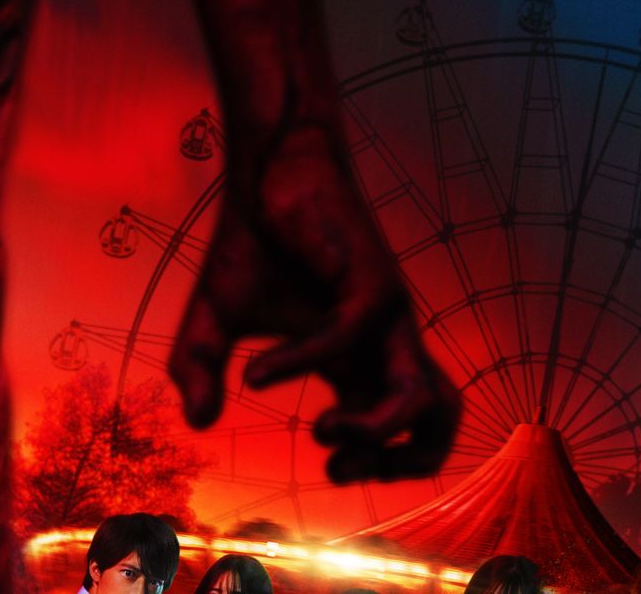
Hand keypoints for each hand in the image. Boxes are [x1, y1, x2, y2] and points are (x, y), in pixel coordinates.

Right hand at [169, 124, 459, 482]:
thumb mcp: (213, 321)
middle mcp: (385, 343)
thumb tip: (198, 422)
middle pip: (442, 417)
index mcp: (363, 359)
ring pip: (423, 395)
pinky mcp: (372, 279)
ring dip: (379, 430)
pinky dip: (303, 360)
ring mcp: (386, 314)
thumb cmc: (253, 243)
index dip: (382, 462)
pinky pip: (350, 332)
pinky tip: (257, 372)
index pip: (404, 426)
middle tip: (343, 468)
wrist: (267, 171)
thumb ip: (198, 371)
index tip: (330, 469)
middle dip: (409, 462)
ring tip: (324, 433)